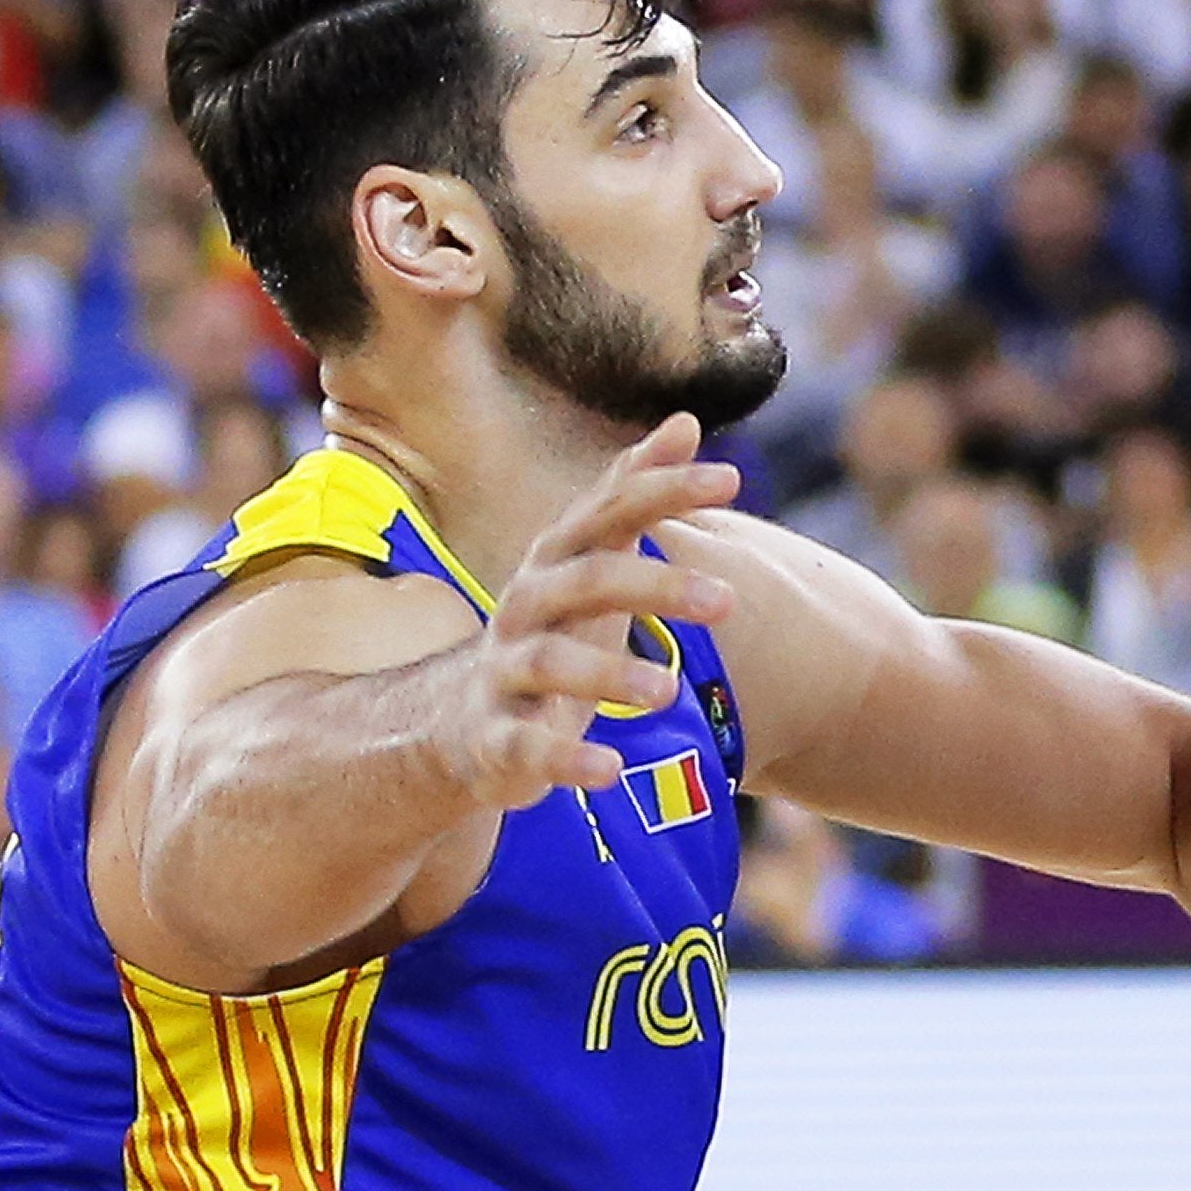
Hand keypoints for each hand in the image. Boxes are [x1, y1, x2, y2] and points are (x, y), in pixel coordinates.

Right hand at [436, 416, 739, 809]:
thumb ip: (633, 494)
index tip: (732, 477)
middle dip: (655, 586)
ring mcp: (504, 672)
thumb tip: (684, 421)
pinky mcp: (495, 737)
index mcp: (557, 560)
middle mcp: (526, 606)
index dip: (665, 490)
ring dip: (609, 675)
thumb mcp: (593, 560)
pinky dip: (567, 758)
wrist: (459, 721)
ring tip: (668, 691)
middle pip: (588, 582)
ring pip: (551, 663)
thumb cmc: (552, 629)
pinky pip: (527, 746)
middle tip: (728, 600)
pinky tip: (610, 769)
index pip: (610, 511)